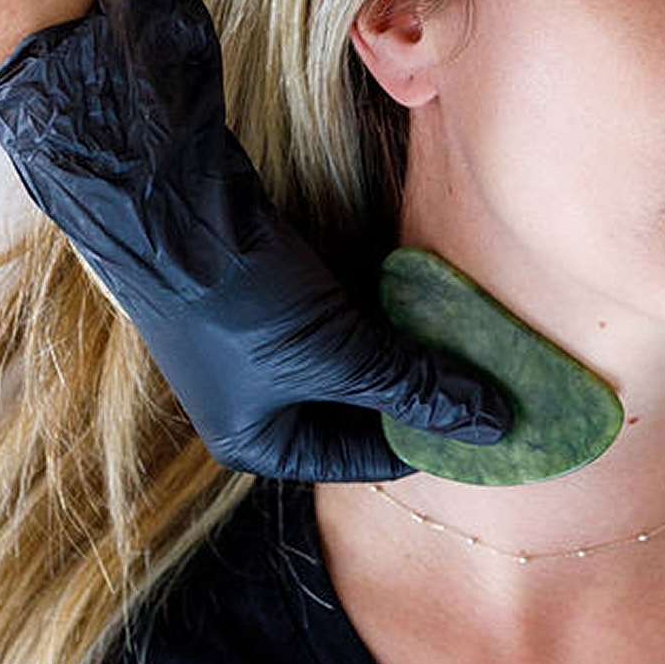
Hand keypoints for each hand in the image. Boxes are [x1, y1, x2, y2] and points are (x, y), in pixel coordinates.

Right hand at [0, 0, 511, 480]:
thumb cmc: (244, 299)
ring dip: (413, 347)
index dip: (433, 441)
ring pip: (364, 360)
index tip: (496, 420)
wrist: (168, 203)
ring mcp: (267, 348)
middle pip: (368, 410)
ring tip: (477, 334)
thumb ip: (417, 388)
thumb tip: (496, 425)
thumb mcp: (339, 354)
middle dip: (426, 391)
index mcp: (264, 445)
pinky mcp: (278, 295)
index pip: (369, 460)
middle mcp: (263, 405)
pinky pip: (351, 318)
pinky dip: (390, 310)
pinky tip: (434, 294)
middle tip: (496, 373)